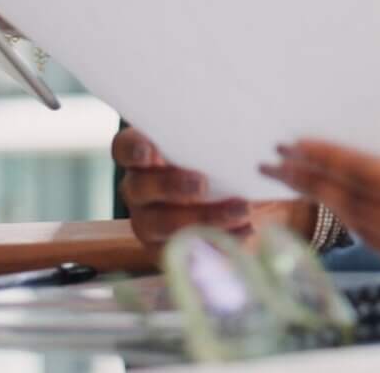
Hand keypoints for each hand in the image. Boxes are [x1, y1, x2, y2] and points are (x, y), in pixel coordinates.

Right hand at [115, 128, 311, 250]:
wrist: (243, 205)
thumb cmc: (227, 162)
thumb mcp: (227, 144)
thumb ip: (225, 135)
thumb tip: (254, 127)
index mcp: (145, 155)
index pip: (125, 148)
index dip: (134, 150)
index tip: (150, 152)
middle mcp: (139, 189)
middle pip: (140, 188)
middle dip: (171, 186)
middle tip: (202, 184)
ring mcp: (148, 222)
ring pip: (161, 223)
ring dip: (202, 217)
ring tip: (240, 210)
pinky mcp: (165, 251)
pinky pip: (184, 250)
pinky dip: (217, 241)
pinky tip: (246, 229)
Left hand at [262, 139, 379, 287]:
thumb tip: (364, 136)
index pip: (371, 174)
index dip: (327, 158)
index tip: (293, 141)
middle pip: (360, 207)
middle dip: (314, 181)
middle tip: (276, 158)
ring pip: (368, 233)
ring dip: (332, 204)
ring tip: (300, 179)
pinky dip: (364, 224)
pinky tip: (345, 204)